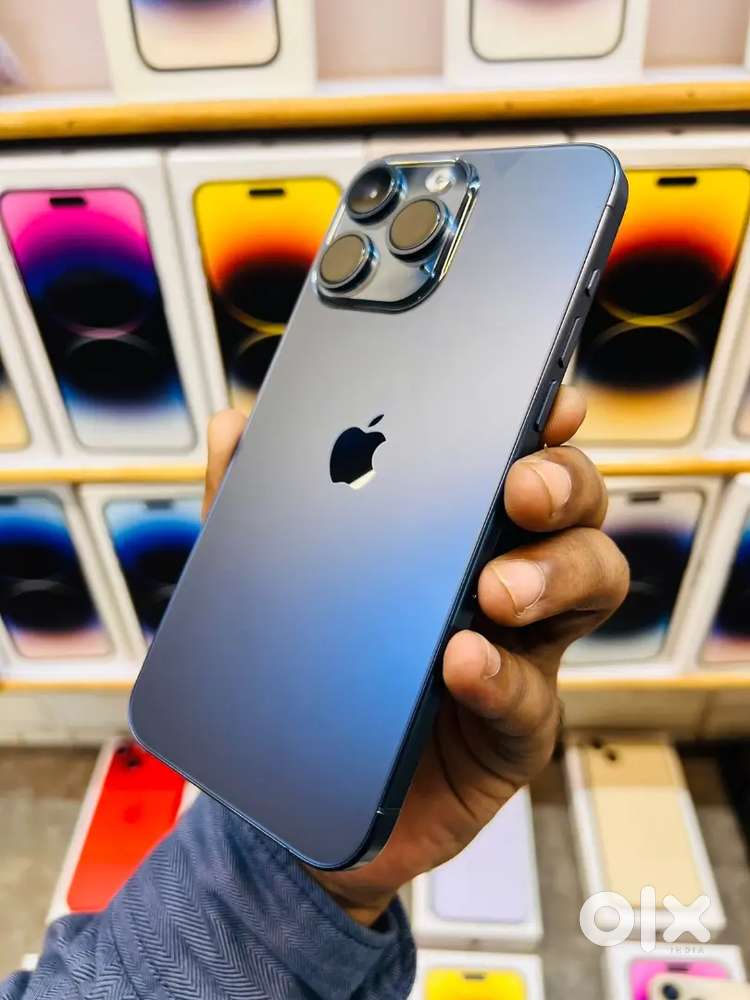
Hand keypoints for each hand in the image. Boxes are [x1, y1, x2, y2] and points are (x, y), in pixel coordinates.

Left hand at [203, 388, 628, 925]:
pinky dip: (500, 676)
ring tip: (494, 588)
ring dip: (550, 575)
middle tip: (519, 489)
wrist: (298, 799)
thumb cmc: (307, 673)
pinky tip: (461, 662)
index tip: (547, 405)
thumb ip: (253, 507)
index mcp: (457, 533)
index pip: (517, 461)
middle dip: (562, 486)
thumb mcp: (269, 582)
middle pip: (577, 511)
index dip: (542, 429)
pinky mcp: (514, 730)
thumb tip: (231, 425)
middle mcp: (504, 580)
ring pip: (590, 588)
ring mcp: (520, 653)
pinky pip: (532, 699)